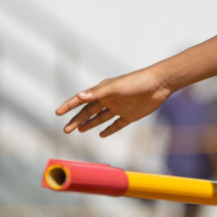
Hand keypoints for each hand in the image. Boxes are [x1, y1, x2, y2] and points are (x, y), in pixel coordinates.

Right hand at [56, 66, 172, 137]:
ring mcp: (119, 107)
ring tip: (79, 130)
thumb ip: (98, 93)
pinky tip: (101, 135)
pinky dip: (109, 129)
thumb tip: (79, 96)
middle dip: (76, 120)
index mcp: (103, 91)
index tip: (57, 112)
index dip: (69, 105)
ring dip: (90, 124)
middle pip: (89, 112)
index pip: (82, 99)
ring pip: (100, 118)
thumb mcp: (115, 88)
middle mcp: (109, 99)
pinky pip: (117, 124)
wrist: (159, 84)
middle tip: (66, 130)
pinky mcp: (130, 115)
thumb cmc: (137, 82)